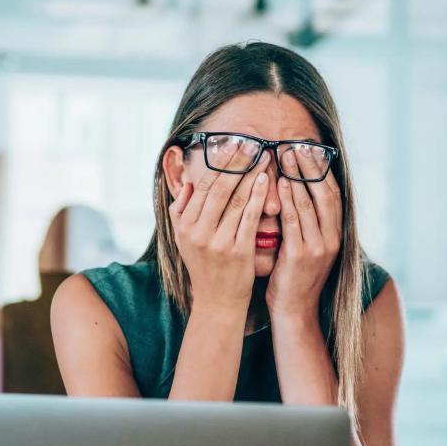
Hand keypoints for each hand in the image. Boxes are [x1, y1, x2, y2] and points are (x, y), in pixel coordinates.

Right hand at [169, 148, 270, 314]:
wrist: (218, 302)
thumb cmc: (204, 267)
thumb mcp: (183, 240)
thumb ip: (180, 211)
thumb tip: (185, 182)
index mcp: (184, 226)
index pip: (201, 187)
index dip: (217, 164)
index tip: (231, 146)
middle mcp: (198, 232)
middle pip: (218, 189)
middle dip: (235, 163)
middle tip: (250, 143)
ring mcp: (218, 242)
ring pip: (235, 200)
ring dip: (250, 175)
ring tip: (262, 156)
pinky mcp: (238, 251)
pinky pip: (249, 217)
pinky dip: (258, 196)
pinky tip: (266, 180)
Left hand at [266, 146, 341, 318]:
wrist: (294, 312)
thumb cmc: (293, 278)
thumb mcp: (305, 248)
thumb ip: (304, 224)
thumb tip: (294, 194)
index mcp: (335, 235)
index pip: (332, 194)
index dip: (321, 170)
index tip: (309, 149)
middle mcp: (332, 239)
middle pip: (324, 193)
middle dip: (310, 167)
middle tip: (296, 145)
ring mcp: (319, 248)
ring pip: (309, 204)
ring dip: (297, 177)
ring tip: (285, 156)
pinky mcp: (301, 256)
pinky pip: (294, 221)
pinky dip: (288, 200)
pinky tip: (279, 183)